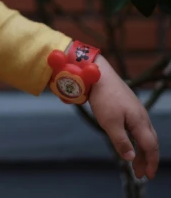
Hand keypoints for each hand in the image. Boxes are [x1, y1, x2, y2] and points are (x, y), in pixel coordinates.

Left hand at [89, 55, 158, 179]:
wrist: (99, 74)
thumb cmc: (104, 98)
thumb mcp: (110, 123)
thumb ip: (121, 141)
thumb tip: (131, 158)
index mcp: (140, 121)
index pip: (151, 146)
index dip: (151, 162)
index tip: (148, 176)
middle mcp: (142, 116)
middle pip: (149, 142)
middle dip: (146, 159)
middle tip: (139, 173)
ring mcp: (136, 110)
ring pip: (144, 134)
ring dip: (140, 149)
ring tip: (133, 161)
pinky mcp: (129, 105)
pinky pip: (138, 127)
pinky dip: (136, 139)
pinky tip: (129, 141)